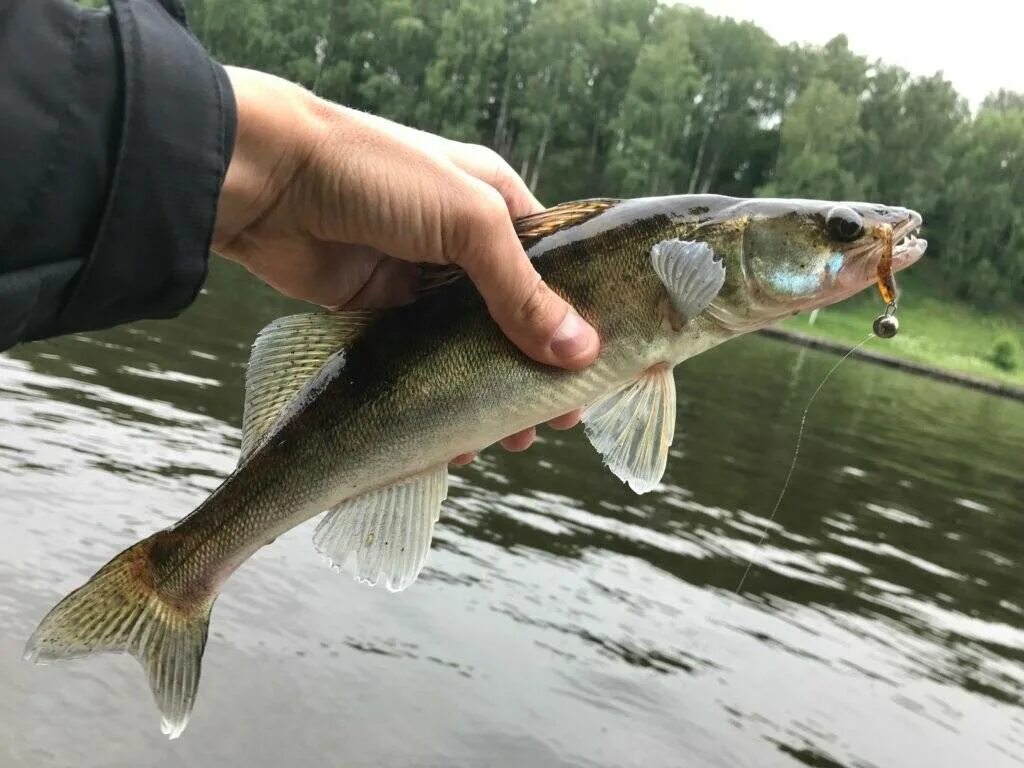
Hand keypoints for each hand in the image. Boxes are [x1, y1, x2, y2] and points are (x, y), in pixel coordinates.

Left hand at [212, 67, 598, 460]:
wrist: (266, 178)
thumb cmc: (377, 175)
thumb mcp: (468, 221)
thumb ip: (523, 290)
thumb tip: (581, 351)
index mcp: (497, 204)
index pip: (555, 272)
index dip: (579, 324)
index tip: (596, 376)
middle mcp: (464, 244)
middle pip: (516, 319)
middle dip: (535, 371)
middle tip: (552, 420)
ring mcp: (420, 281)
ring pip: (468, 350)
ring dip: (489, 392)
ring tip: (508, 439)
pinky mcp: (379, 313)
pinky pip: (420, 366)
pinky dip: (437, 399)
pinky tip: (453, 438)